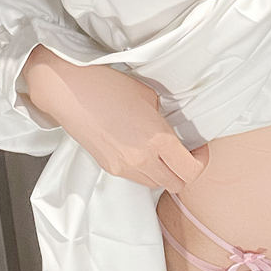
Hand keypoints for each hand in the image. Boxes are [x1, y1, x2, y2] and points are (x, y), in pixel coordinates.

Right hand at [21, 46, 207, 191]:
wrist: (70, 91)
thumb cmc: (107, 85)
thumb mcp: (149, 96)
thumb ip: (163, 119)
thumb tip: (169, 129)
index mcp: (157, 138)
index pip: (190, 171)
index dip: (201, 162)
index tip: (199, 149)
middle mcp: (141, 159)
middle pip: (176, 184)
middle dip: (186, 171)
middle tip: (185, 153)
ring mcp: (123, 167)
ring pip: (156, 184)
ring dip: (165, 172)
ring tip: (163, 151)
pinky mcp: (109, 168)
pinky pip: (136, 177)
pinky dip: (146, 169)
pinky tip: (142, 150)